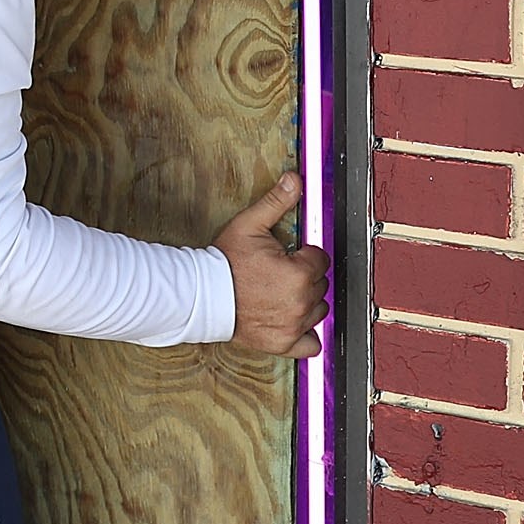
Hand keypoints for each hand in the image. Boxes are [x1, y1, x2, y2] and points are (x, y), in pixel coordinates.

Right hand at [215, 172, 327, 356]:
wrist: (202, 295)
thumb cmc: (224, 262)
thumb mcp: (249, 224)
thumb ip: (276, 201)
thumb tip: (295, 179)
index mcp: (299, 273)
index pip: (320, 258)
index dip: (304, 254)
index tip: (288, 255)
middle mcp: (301, 302)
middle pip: (320, 284)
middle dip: (305, 275)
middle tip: (279, 271)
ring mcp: (294, 325)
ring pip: (319, 310)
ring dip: (307, 301)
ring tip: (282, 292)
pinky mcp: (283, 343)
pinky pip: (311, 345)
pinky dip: (307, 335)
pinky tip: (293, 321)